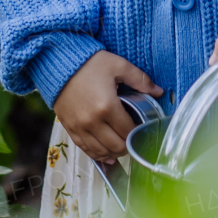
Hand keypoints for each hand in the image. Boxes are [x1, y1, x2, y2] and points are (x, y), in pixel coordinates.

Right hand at [53, 50, 161, 164]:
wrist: (58, 63)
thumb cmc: (90, 63)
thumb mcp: (118, 65)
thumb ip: (140, 79)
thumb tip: (159, 92)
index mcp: (107, 106)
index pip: (128, 131)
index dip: (138, 133)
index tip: (142, 130)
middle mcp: (92, 121)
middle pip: (116, 146)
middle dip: (128, 146)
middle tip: (133, 139)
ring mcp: (79, 127)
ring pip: (101, 151)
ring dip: (114, 152)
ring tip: (121, 146)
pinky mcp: (69, 128)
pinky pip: (85, 149)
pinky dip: (98, 154)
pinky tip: (106, 154)